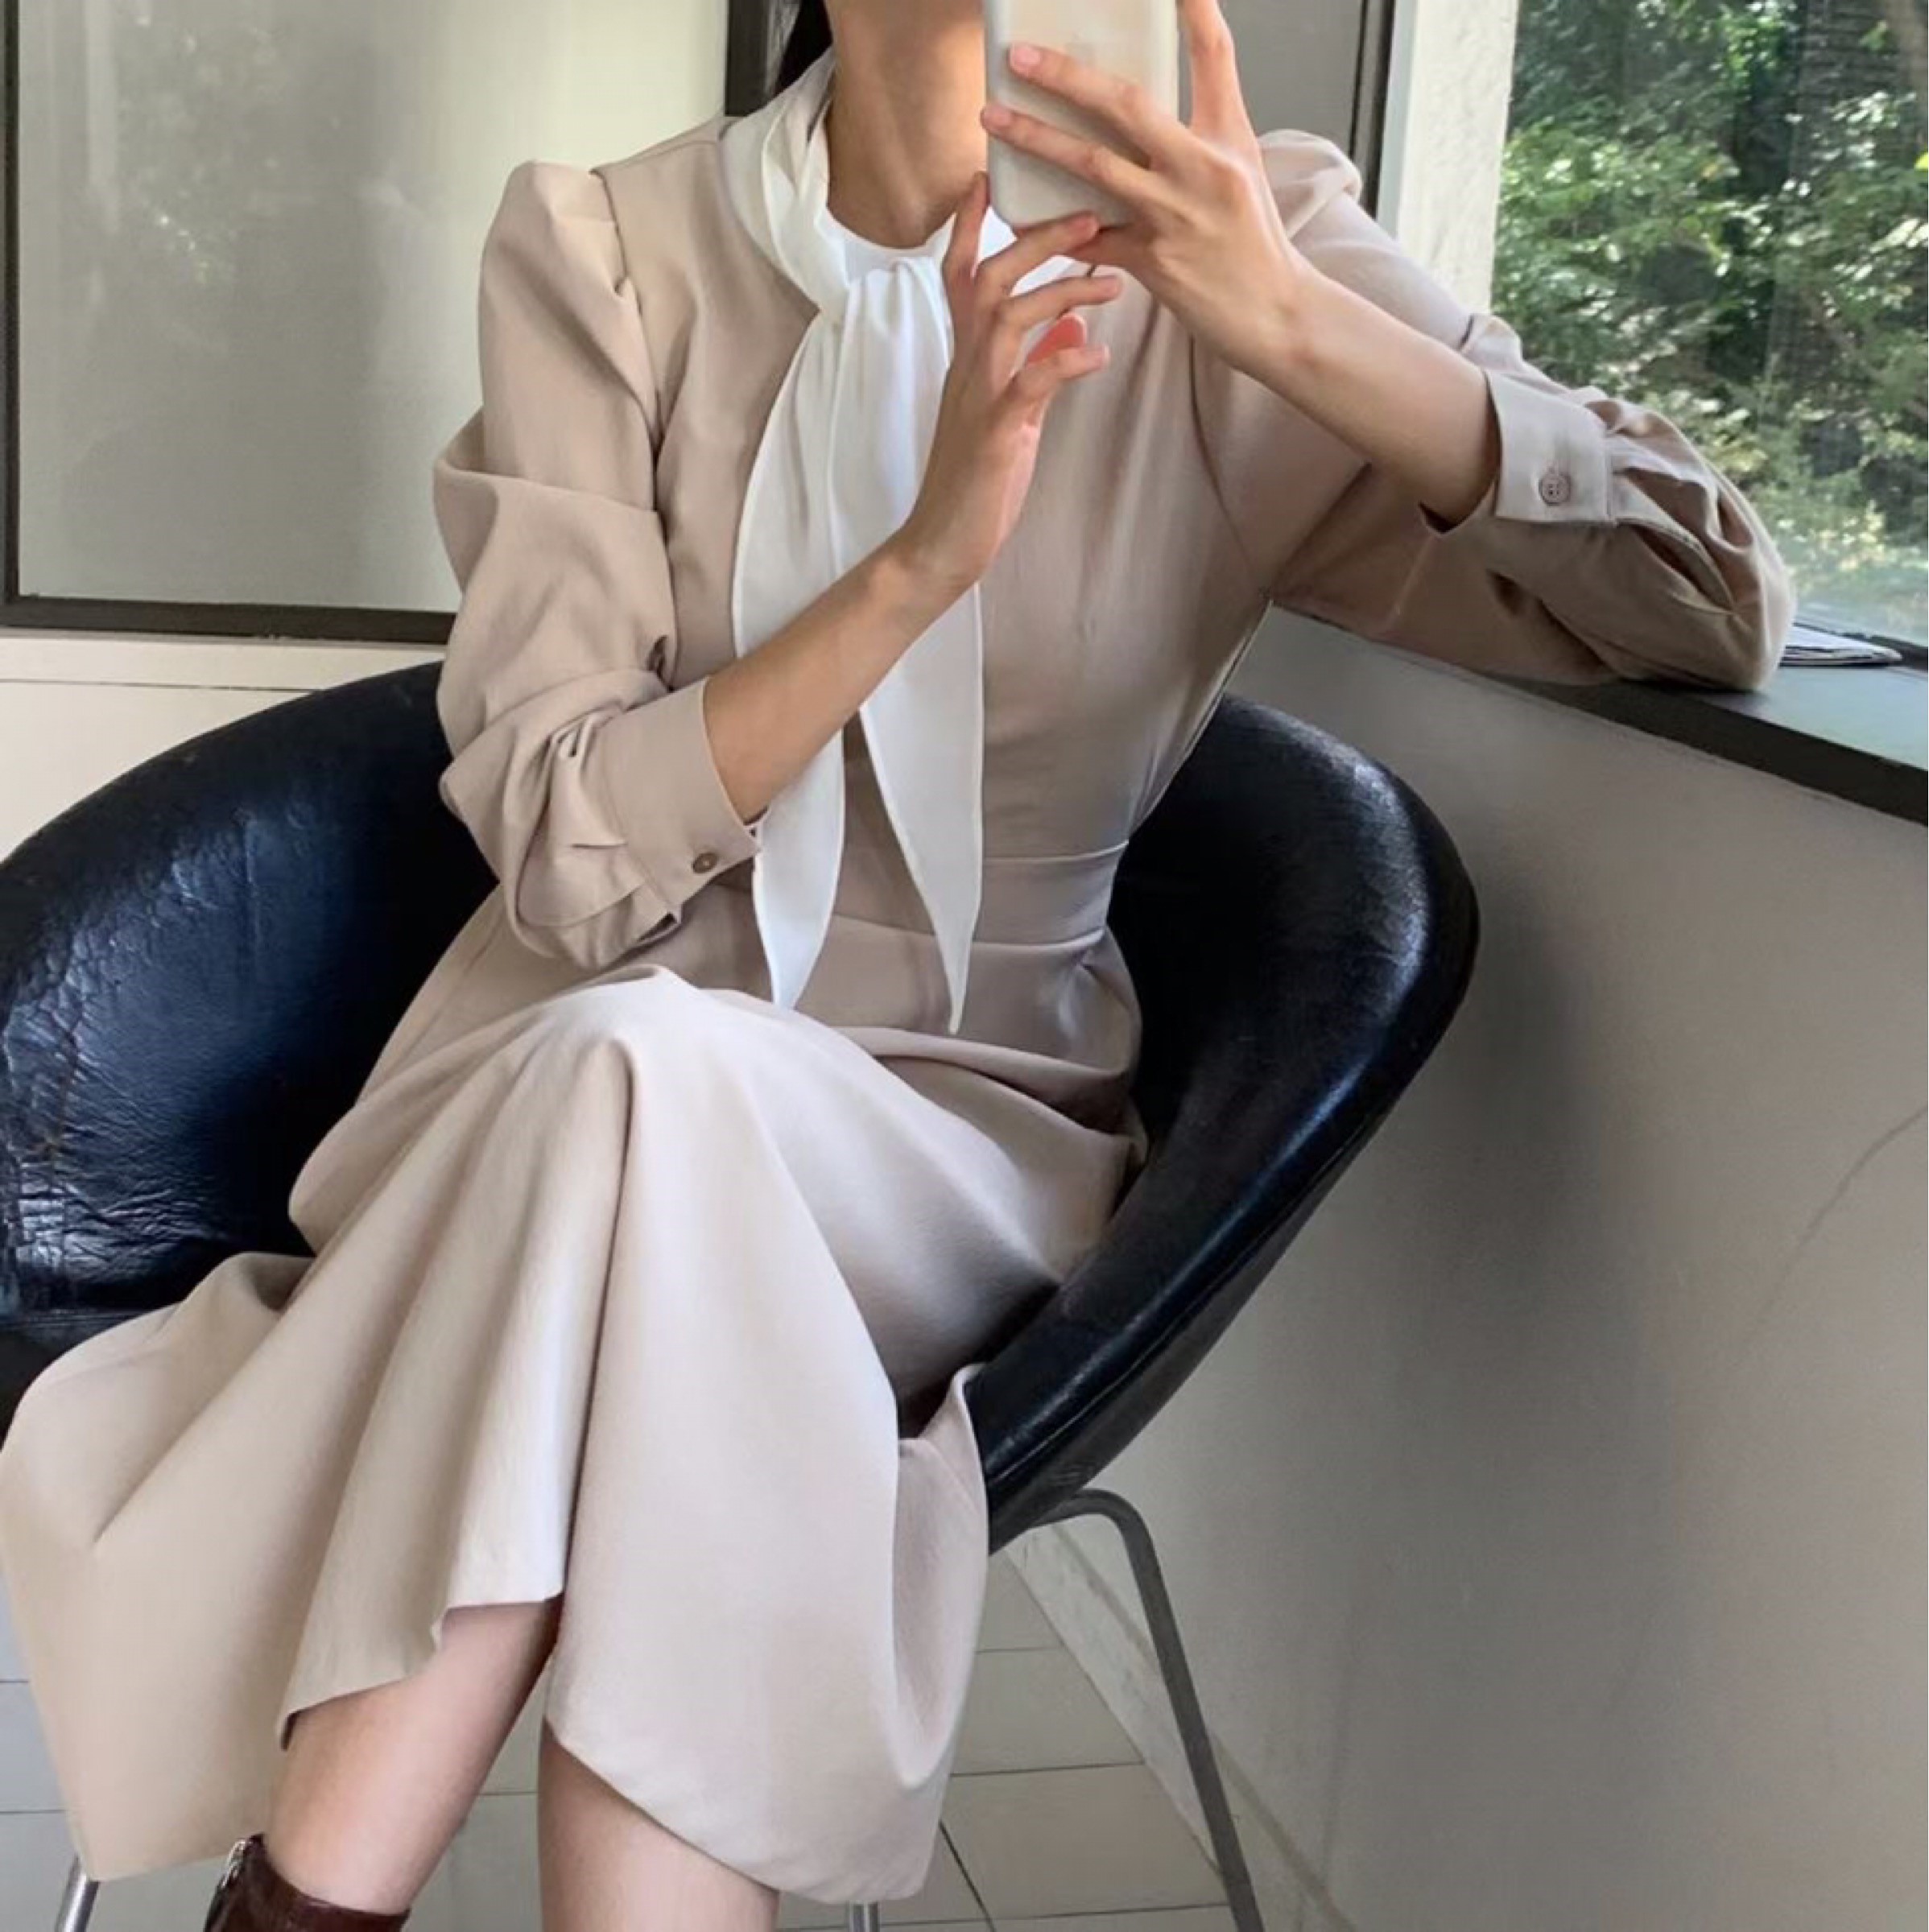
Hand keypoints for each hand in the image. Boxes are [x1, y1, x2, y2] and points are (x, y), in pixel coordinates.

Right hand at [891, 174, 1123, 599]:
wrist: (943, 544)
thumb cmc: (978, 480)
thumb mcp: (1014, 413)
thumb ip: (1038, 364)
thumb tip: (1072, 325)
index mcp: (969, 357)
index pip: (964, 273)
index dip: (976, 224)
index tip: (995, 177)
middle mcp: (967, 366)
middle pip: (991, 277)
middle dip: (1039, 241)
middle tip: (1092, 215)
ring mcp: (979, 397)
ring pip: (1007, 317)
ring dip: (1061, 291)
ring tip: (1112, 283)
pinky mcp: (996, 435)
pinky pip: (1029, 385)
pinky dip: (1066, 363)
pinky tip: (1100, 355)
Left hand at [979, 0, 1318, 385]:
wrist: (1274, 313)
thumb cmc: (1251, 237)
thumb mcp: (1239, 166)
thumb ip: (1199, 125)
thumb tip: (1143, 97)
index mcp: (1227, 136)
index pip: (1214, 54)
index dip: (1194, 10)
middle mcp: (1202, 168)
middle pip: (1127, 106)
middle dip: (1068, 77)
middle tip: (1019, 56)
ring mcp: (1176, 216)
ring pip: (1094, 166)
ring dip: (1038, 140)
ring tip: (993, 119)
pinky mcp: (1154, 262)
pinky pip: (1089, 238)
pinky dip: (1051, 226)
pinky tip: (1016, 211)